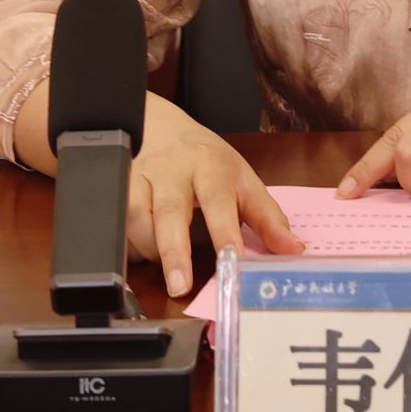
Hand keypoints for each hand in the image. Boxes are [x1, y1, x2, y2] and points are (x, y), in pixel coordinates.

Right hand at [127, 95, 302, 297]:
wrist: (161, 125)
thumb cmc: (208, 161)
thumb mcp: (243, 180)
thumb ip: (267, 217)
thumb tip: (294, 249)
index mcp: (212, 166)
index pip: (218, 200)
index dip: (225, 232)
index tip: (232, 260)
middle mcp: (175, 169)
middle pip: (170, 209)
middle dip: (174, 250)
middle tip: (180, 286)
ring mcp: (143, 175)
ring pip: (136, 214)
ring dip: (149, 250)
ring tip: (168, 273)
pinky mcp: (119, 183)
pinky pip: (116, 217)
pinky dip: (126, 243)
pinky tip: (141, 256)